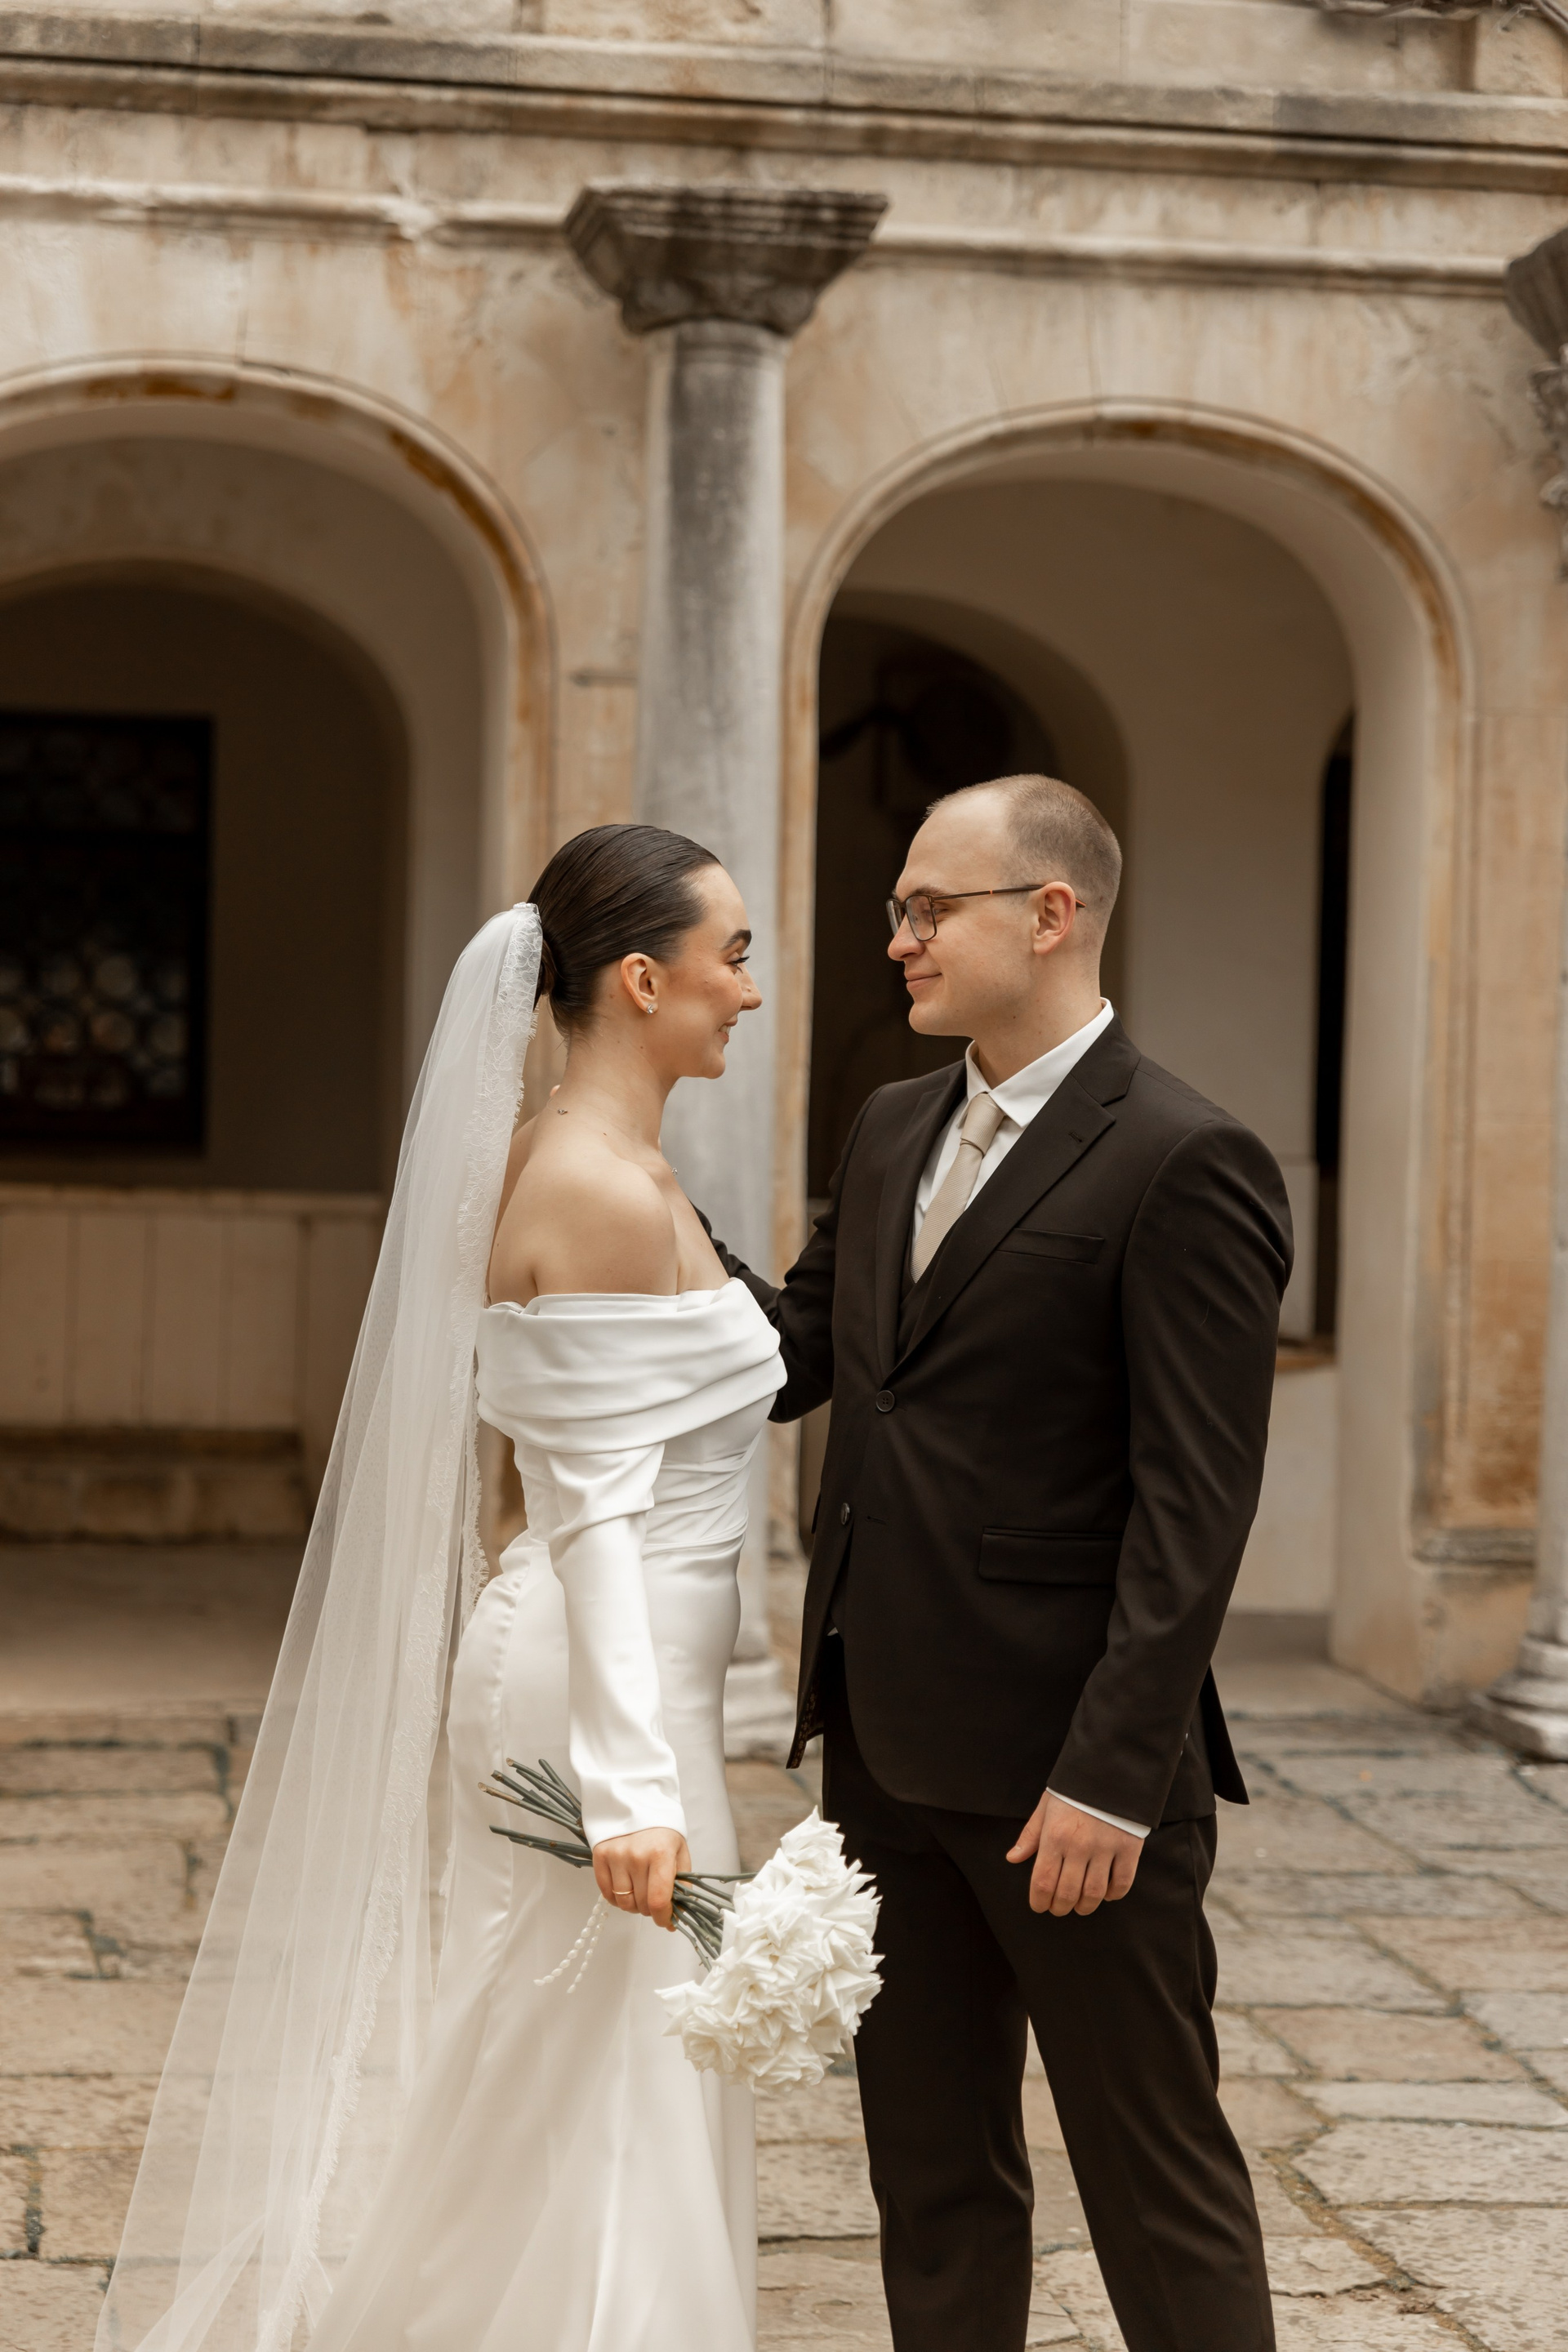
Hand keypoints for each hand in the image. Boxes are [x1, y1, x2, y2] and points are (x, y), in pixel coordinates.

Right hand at [592, 1827, 691, 1930]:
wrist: (637, 1802)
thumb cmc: (662, 1829)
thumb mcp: (680, 1852)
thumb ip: (681, 1885)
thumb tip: (677, 1916)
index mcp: (660, 1853)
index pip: (658, 1901)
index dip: (663, 1918)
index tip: (667, 1921)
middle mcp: (636, 1855)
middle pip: (641, 1904)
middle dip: (651, 1909)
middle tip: (655, 1898)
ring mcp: (615, 1856)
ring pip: (623, 1903)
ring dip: (634, 1905)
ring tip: (640, 1892)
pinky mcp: (600, 1855)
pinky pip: (606, 1893)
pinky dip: (617, 1899)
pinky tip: (626, 1888)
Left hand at [1007, 1792, 1141, 1916]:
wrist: (1110, 1769)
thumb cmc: (1073, 1790)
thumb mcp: (1046, 1807)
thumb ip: (1030, 1835)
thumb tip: (1013, 1858)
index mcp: (1055, 1836)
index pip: (1043, 1882)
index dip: (1039, 1901)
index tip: (1039, 1906)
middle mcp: (1079, 1846)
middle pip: (1067, 1893)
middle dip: (1059, 1907)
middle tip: (1058, 1908)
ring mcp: (1106, 1848)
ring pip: (1094, 1893)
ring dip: (1085, 1906)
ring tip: (1080, 1906)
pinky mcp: (1129, 1848)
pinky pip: (1122, 1883)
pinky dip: (1113, 1894)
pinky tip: (1105, 1894)